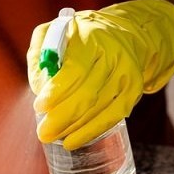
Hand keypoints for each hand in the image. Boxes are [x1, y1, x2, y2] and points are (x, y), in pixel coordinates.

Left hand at [27, 0, 173, 149]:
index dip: (57, 92)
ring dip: (74, 128)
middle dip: (63, 117)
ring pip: (99, 109)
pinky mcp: (134, 89)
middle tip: (44, 132)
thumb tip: (39, 87)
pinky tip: (73, 140)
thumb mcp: (53, 33)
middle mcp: (113, 55)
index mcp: (91, 38)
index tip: (39, 106)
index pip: (75, 70)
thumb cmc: (79, 36)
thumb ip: (40, 55)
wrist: (122, 33)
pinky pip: (113, 116)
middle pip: (88, 94)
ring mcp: (126, 74)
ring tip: (54, 136)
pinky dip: (92, 131)